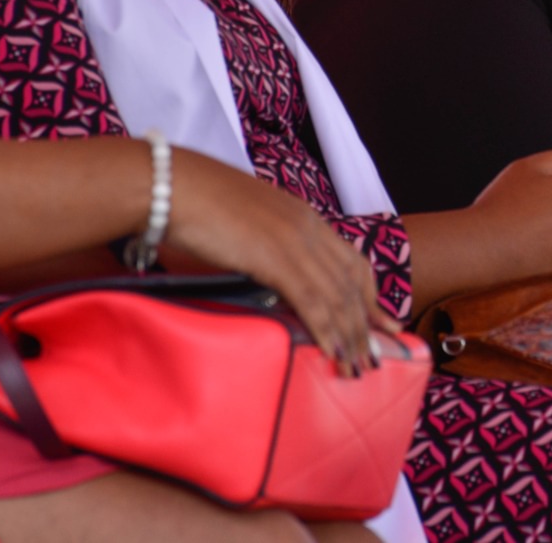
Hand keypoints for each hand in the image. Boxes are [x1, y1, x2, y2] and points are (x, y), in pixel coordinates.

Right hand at [162, 148, 396, 375]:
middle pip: (352, 282)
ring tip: (358, 366)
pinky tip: (334, 352)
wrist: (169, 184)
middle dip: (368, 322)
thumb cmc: (194, 201)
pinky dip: (326, 329)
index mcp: (304, 216)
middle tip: (378, 355)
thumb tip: (265, 274)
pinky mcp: (274, 257)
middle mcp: (308, 227)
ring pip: (337, 295)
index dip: (370, 295)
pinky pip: (310, 299)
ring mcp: (294, 241)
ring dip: (350, 335)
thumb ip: (265, 246)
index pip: (352, 260)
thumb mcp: (245, 222)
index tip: (382, 321)